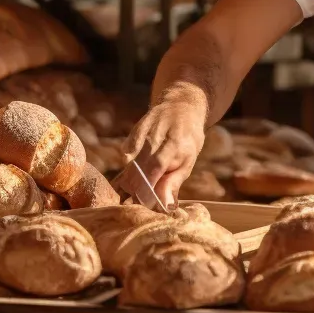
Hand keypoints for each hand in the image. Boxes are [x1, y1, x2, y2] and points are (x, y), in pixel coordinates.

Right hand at [118, 90, 205, 206]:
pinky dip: (125, 165)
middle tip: (133, 205)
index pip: (157, 165)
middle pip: (140, 165)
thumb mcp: (188, 160)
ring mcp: (146, 130)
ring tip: (127, 195)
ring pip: (131, 160)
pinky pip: (126, 149)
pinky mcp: (136, 129)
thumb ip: (174, 182)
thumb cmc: (187, 139)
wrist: (181, 106)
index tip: (143, 202)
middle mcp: (159, 134)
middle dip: (135, 187)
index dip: (148, 184)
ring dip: (128, 179)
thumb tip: (166, 206)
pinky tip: (126, 176)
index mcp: (176, 143)